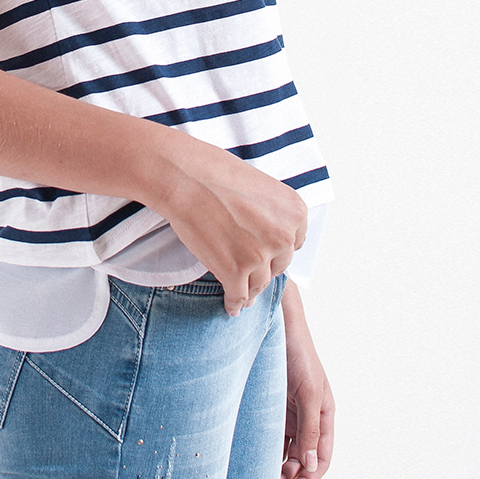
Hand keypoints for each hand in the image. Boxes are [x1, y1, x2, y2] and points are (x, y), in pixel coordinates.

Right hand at [157, 147, 307, 316]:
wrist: (184, 176)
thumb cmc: (215, 172)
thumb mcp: (260, 185)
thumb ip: (271, 212)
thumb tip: (267, 234)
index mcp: (295, 212)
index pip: (295, 242)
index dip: (278, 248)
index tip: (268, 253)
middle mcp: (283, 236)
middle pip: (279, 264)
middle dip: (265, 266)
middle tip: (250, 269)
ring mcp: (260, 256)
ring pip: (259, 283)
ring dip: (251, 290)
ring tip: (243, 295)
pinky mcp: (234, 271)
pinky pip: (239, 296)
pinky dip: (234, 303)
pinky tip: (231, 306)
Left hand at [280, 281, 333, 478]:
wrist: (277, 325)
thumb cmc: (299, 354)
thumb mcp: (309, 392)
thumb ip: (310, 428)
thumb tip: (310, 464)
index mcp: (324, 416)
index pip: (321, 458)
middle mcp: (308, 417)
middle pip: (304, 458)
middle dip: (292, 476)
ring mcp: (290, 412)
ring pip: (286, 449)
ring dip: (278, 465)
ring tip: (263, 476)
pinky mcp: (273, 405)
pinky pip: (272, 433)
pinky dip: (267, 448)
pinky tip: (256, 457)